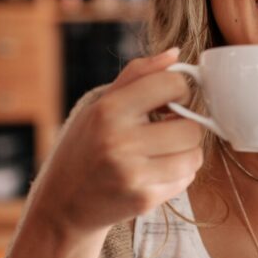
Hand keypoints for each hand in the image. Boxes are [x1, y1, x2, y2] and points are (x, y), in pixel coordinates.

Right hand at [28, 48, 203, 239]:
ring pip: (195, 156)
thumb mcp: (100, 105)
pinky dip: (178, 174)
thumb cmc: (85, 147)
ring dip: (186, 152)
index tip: (169, 100)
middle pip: (192, 127)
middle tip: (167, 129)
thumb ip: (138, 75)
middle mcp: (120, 142)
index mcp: (109, 110)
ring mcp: (133, 174)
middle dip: (185, 126)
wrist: (62, 204)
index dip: (179, 89)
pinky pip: (186, 179)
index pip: (172, 84)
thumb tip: (175, 53)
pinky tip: (156, 172)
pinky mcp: (143, 200)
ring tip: (164, 151)